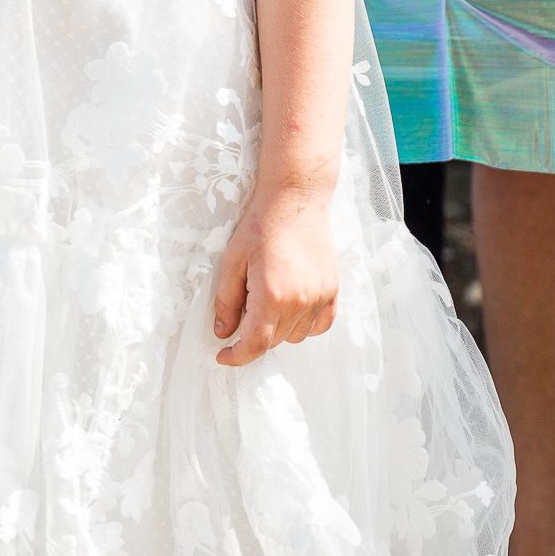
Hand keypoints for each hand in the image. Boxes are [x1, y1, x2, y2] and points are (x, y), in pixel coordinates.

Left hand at [212, 185, 339, 366]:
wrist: (296, 198)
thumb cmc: (260, 225)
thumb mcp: (232, 261)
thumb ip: (226, 301)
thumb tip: (222, 332)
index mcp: (272, 296)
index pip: (255, 345)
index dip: (237, 356)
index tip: (223, 356)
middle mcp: (300, 302)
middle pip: (274, 341)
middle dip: (253, 336)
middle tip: (242, 310)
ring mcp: (320, 297)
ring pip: (296, 336)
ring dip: (278, 330)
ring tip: (267, 300)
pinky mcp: (332, 290)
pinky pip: (320, 326)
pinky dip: (304, 326)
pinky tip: (291, 309)